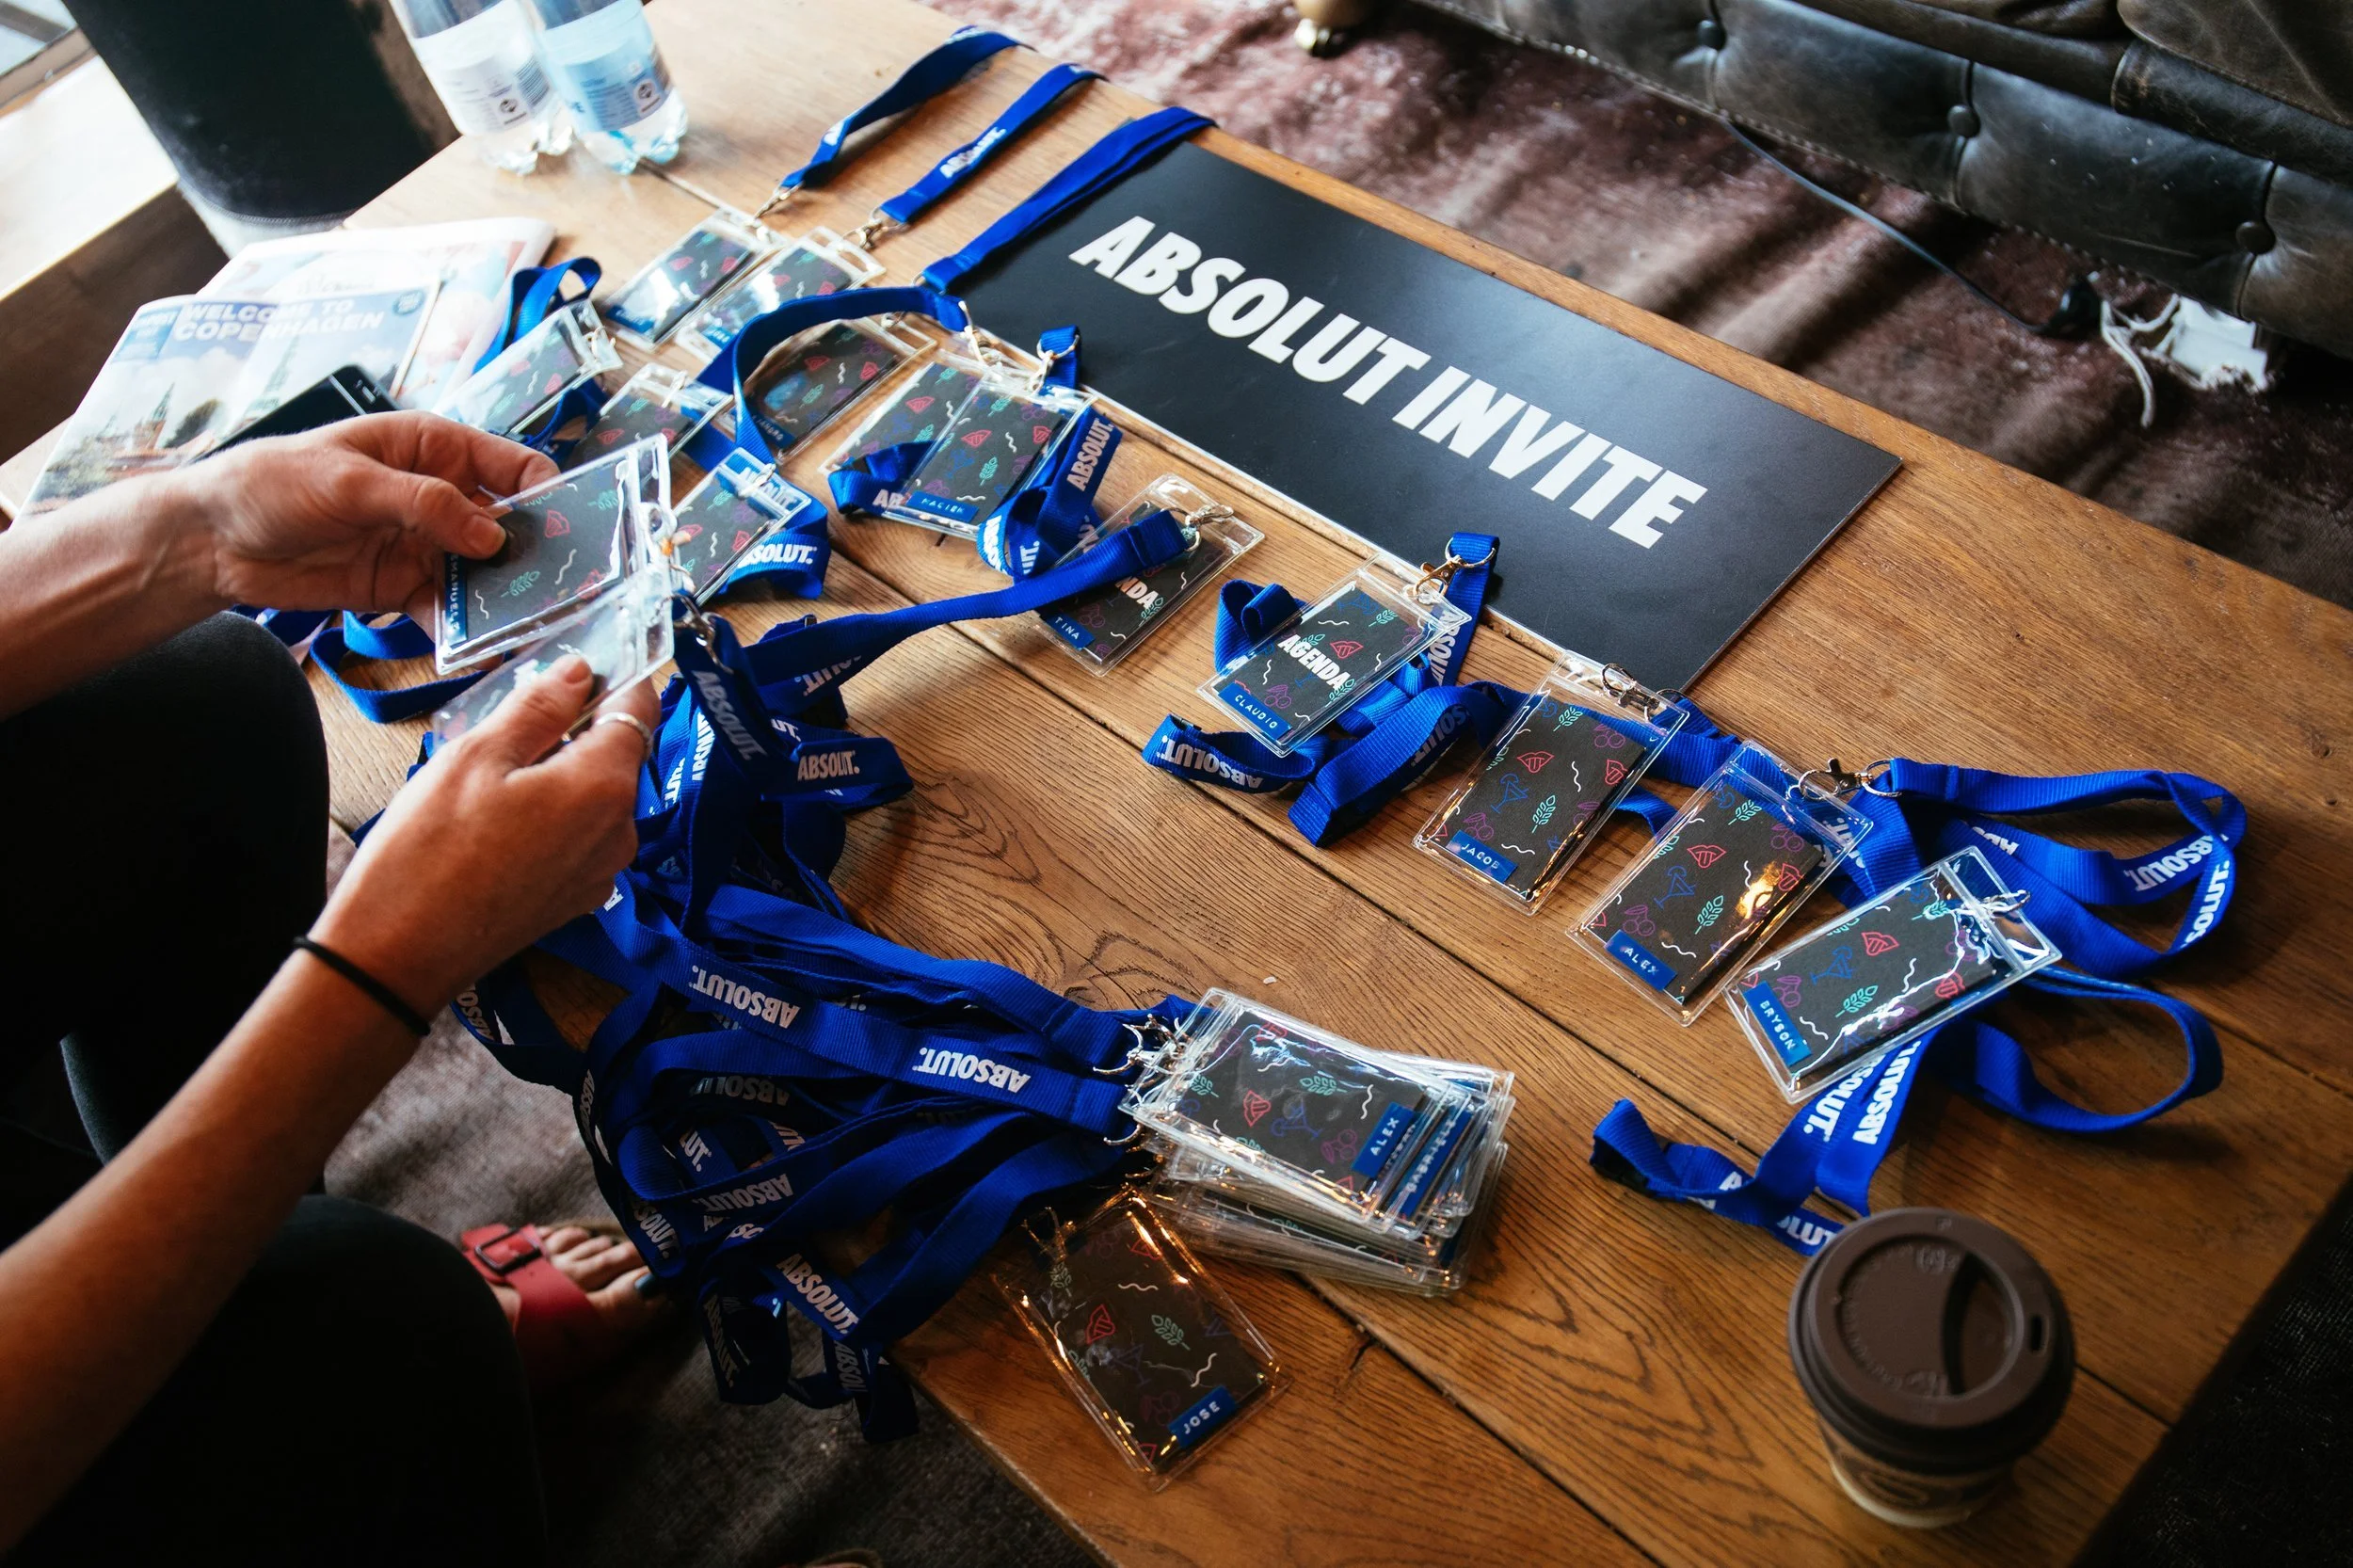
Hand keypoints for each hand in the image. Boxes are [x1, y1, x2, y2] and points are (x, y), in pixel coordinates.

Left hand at [163, 412, 555, 623]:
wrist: (211, 539)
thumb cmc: (272, 483)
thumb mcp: (349, 481)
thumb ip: (424, 504)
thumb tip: (492, 534)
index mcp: (434, 449)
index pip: (512, 466)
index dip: (546, 494)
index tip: (572, 528)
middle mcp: (440, 496)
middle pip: (509, 526)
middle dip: (537, 555)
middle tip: (565, 589)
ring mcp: (425, 545)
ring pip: (486, 574)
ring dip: (507, 598)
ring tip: (531, 625)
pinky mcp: (403, 589)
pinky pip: (449, 610)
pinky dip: (465, 630)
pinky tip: (480, 648)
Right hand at [310, 656, 657, 1013]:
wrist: (398, 953)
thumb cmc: (429, 850)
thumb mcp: (476, 756)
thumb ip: (538, 708)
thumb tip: (579, 672)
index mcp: (604, 786)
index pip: (639, 709)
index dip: (616, 677)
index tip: (582, 661)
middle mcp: (619, 831)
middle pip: (618, 754)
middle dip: (577, 728)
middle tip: (512, 718)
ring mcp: (602, 870)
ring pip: (596, 796)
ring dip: (560, 772)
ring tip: (494, 773)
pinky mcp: (577, 897)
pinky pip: (579, 835)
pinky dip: (553, 814)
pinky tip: (499, 818)